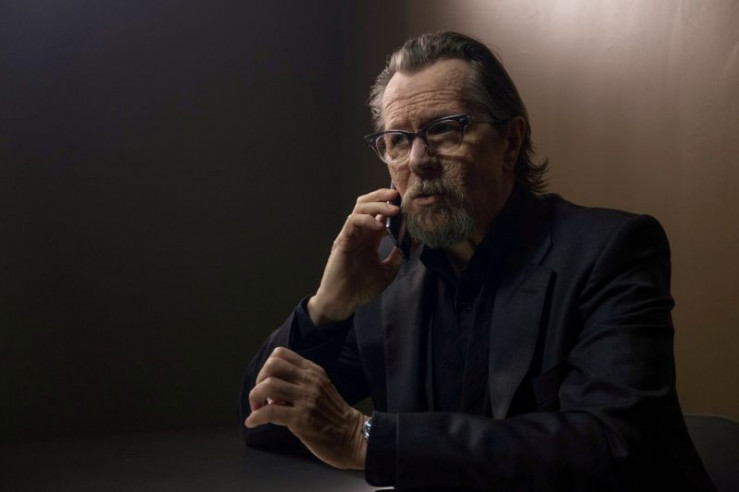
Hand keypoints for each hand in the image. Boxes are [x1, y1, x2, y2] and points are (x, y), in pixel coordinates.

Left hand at [245, 347, 367, 469]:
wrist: (353, 436)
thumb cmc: (334, 415)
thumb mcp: (320, 389)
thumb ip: (298, 385)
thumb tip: (271, 394)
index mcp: (313, 371)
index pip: (281, 353)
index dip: (266, 368)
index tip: (267, 384)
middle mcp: (310, 381)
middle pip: (271, 366)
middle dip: (258, 381)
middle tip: (260, 397)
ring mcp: (306, 399)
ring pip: (268, 386)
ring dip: (255, 398)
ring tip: (257, 410)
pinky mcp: (301, 419)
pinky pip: (269, 412)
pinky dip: (255, 417)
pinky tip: (253, 422)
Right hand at [308, 188, 404, 324]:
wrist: (344, 302)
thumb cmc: (362, 289)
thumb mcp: (387, 271)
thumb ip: (399, 255)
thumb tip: (415, 241)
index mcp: (371, 238)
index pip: (381, 213)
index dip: (393, 205)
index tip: (408, 203)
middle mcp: (361, 233)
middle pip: (368, 203)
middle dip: (383, 196)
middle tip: (399, 195)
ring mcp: (351, 235)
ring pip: (360, 208)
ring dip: (377, 204)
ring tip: (394, 209)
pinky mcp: (343, 240)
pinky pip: (353, 221)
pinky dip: (367, 219)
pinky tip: (380, 225)